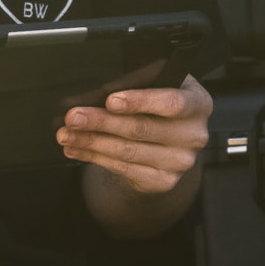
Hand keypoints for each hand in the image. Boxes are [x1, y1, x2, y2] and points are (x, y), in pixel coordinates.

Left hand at [57, 74, 211, 195]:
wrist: (171, 144)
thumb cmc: (159, 105)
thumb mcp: (154, 84)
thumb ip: (131, 85)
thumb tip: (94, 95)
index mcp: (198, 102)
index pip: (171, 103)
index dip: (140, 101)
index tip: (110, 100)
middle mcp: (194, 134)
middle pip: (142, 128)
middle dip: (102, 122)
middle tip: (73, 117)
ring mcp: (180, 161)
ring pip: (128, 151)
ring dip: (91, 141)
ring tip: (66, 134)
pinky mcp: (164, 181)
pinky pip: (123, 169)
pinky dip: (95, 157)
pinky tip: (77, 148)